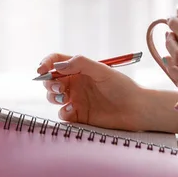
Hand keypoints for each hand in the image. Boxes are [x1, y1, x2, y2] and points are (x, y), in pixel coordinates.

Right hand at [36, 53, 151, 130]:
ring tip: (63, 98)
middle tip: (58, 88)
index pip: (57, 61)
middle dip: (49, 83)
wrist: (135, 109)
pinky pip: (62, 113)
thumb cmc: (122, 86)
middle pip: (51, 80)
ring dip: (52, 96)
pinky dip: (62, 112)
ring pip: (53, 97)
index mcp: (80, 68)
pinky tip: (71, 110)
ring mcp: (76, 99)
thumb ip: (81, 64)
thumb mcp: (102, 70)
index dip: (46, 63)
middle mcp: (76, 83)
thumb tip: (58, 65)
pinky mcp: (78, 115)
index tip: (41, 70)